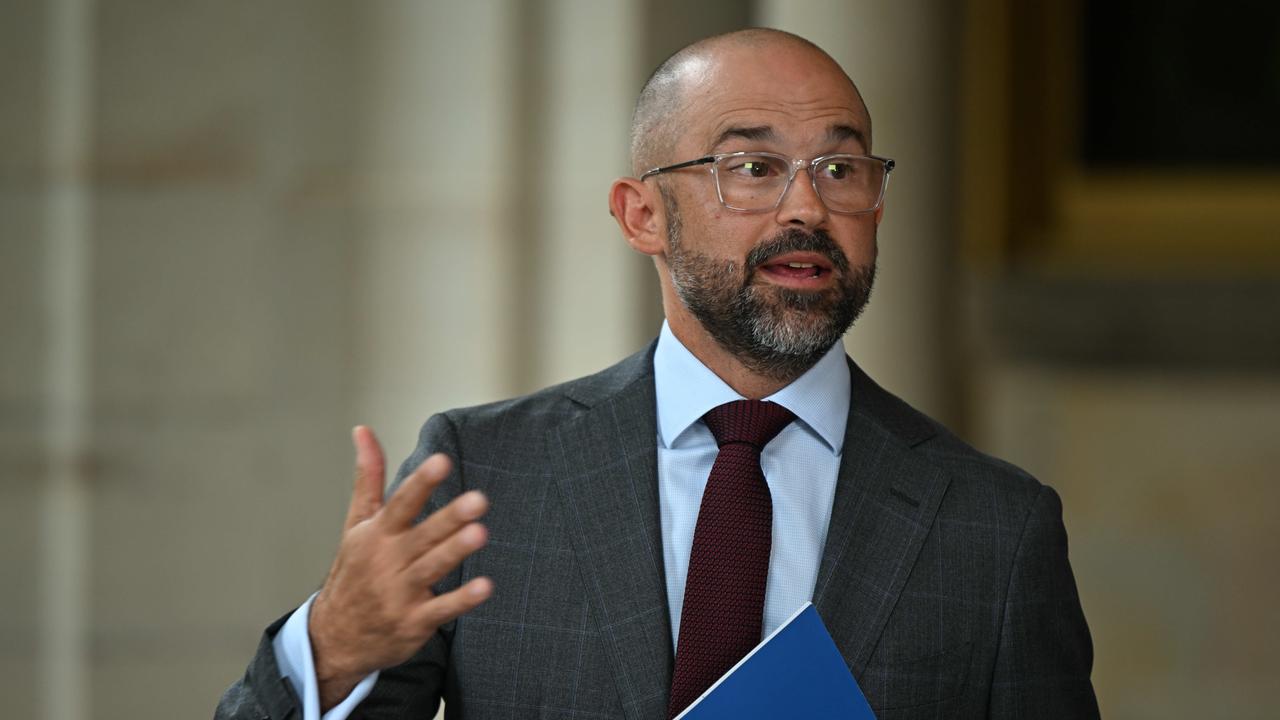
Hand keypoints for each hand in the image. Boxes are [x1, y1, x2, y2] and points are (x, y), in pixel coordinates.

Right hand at [308, 426, 492, 709]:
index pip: (400, 503)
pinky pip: (441, 609)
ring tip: (481, 532)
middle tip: (479, 499)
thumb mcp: (356, 524)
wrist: (335, 637)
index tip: (441, 461)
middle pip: (423, 535)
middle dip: (450, 518)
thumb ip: (368, 477)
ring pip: (433, 568)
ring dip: (456, 551)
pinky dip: (462, 599)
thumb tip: (363, 429)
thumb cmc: (355, 571)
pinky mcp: (414, 622)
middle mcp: (388, 561)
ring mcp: (400, 593)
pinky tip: (485, 586)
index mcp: (377, 534)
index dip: (421, 483)